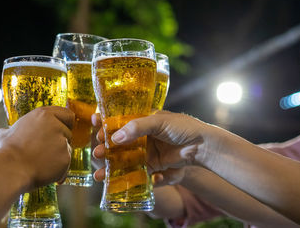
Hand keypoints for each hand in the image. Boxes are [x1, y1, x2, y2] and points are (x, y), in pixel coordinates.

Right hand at [0, 106, 73, 187]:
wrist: (9, 170)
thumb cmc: (4, 152)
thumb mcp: (4, 134)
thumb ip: (13, 130)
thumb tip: (7, 132)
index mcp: (43, 115)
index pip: (67, 114)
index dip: (65, 123)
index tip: (61, 130)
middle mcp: (56, 125)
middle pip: (68, 133)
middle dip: (60, 142)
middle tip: (45, 151)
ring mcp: (62, 142)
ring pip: (67, 149)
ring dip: (58, 156)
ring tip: (40, 163)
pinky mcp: (66, 157)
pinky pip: (66, 164)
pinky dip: (59, 170)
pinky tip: (44, 172)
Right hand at [92, 111, 209, 185]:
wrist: (203, 146)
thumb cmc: (183, 127)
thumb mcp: (159, 122)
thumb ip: (137, 127)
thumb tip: (115, 137)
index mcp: (143, 119)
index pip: (120, 122)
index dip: (107, 127)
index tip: (97, 133)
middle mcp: (143, 135)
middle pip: (119, 142)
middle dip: (106, 148)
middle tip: (97, 153)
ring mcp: (147, 150)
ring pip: (124, 157)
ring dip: (111, 165)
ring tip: (100, 173)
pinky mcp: (152, 164)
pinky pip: (135, 170)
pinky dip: (124, 175)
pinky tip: (113, 180)